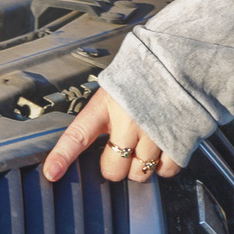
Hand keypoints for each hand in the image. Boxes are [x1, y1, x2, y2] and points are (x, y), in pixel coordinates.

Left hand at [41, 87, 181, 182]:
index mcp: (107, 105)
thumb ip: (103, 114)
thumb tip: (93, 141)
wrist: (181, 60)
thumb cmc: (144, 73)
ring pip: (139, 173)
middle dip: (116, 166)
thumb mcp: (114, 87)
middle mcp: (128, 121)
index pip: (78, 134)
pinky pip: (166, 171)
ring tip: (145, 143)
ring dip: (141, 166)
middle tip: (122, 150)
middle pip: (113, 169)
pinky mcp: (178, 140)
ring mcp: (154, 133)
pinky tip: (162, 147)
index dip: (63, 155)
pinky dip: (163, 166)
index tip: (52, 172)